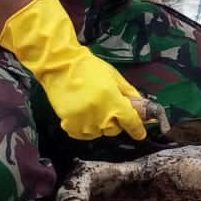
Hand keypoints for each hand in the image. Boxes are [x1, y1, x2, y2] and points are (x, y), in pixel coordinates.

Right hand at [0, 0, 148, 140]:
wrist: (61, 66)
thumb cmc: (89, 67)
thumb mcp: (114, 76)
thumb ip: (128, 92)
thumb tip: (140, 105)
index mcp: (113, 101)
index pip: (130, 122)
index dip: (137, 129)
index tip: (140, 134)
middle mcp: (100, 115)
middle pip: (114, 130)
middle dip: (115, 122)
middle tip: (109, 109)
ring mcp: (84, 121)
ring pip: (99, 133)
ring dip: (99, 125)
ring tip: (93, 109)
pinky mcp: (69, 125)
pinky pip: (83, 135)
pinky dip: (85, 128)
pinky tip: (83, 116)